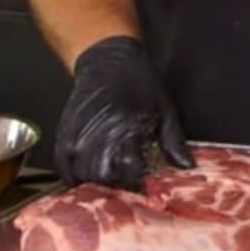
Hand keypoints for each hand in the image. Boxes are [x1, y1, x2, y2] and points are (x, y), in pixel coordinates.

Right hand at [53, 36, 193, 190]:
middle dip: (116, 188)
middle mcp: (98, 135)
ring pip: (83, 176)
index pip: (129, 173)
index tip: (145, 190)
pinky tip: (87, 178)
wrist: (108, 60)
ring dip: (96, 184)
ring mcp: (78, 136)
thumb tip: (185, 166)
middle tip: (127, 187)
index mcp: (127, 129)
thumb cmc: (139, 82)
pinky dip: (74, 177)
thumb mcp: (165, 108)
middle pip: (103, 179)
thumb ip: (174, 141)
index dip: (137, 186)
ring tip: (110, 182)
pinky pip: (64, 167)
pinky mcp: (64, 135)